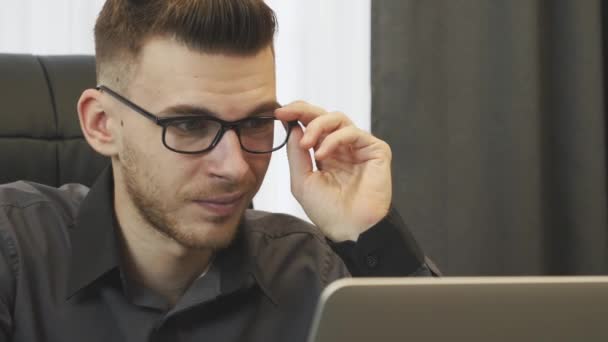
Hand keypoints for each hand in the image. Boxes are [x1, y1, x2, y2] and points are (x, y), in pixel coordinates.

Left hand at [274, 101, 391, 241]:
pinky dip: (334, 139)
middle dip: (303, 111)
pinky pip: (353, 133)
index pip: (312, 125)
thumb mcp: (302, 179)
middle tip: (287, 113)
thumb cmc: (328, 211)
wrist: (349, 228)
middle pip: (324, 116)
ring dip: (317, 126)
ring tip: (307, 144)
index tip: (279, 113)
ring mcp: (359, 147)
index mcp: (326, 153)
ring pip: (338, 119)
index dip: (296, 114)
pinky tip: (322, 155)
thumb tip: (293, 127)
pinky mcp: (376, 150)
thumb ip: (296, 153)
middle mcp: (343, 147)